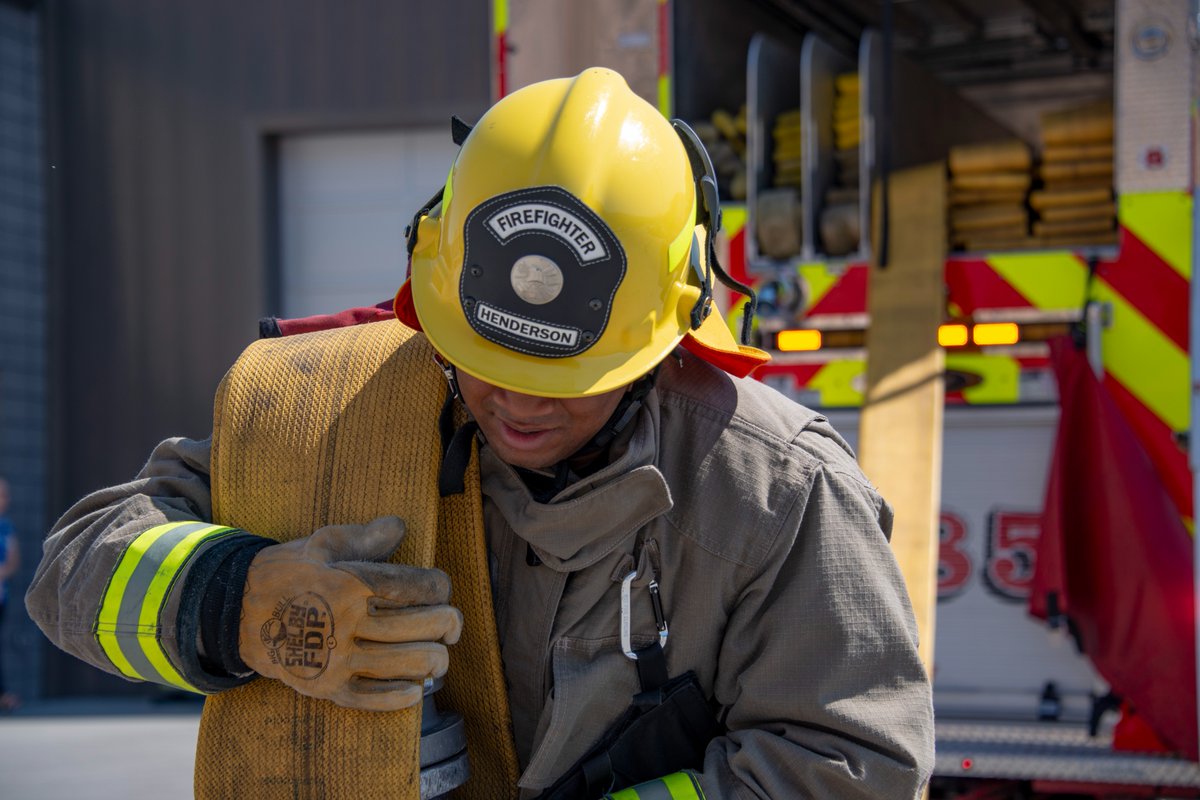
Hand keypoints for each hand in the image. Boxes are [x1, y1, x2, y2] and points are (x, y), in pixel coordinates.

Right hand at [238, 516, 461, 710]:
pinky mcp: (326, 688)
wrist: (233, 613)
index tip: (440, 588)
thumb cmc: (285, 572)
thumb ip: (365, 537)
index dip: (439, 586)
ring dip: (434, 660)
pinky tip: (416, 689)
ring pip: (407, 664)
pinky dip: (402, 696)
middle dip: (447, 624)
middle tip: (451, 624)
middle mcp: (348, 622)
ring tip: (439, 655)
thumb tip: (399, 526)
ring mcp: (337, 659)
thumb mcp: (321, 544)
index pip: (416, 586)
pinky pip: (374, 699)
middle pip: (421, 626)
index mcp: (350, 583)